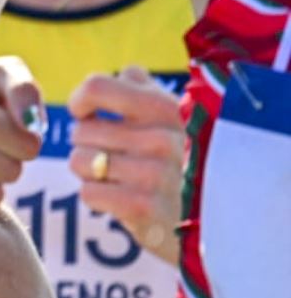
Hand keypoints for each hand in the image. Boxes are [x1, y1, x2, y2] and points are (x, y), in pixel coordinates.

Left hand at [67, 66, 183, 263]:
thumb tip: (126, 73)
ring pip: (80, 161)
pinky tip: (122, 200)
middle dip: (88, 145)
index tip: (84, 113)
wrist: (217, 224)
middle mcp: (162, 138)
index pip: (96, 87)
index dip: (80, 101)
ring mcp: (154, 174)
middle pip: (81, 130)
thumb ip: (148, 91)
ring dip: (90, 172)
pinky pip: (88, 192)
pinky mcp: (143, 207)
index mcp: (165, 108)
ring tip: (119, 178)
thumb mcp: (179, 119)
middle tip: (115, 157)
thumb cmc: (187, 162)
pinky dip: (97, 197)